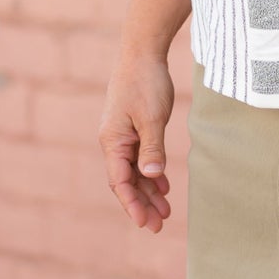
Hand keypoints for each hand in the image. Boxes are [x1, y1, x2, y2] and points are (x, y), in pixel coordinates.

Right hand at [99, 53, 175, 232]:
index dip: (132, 204)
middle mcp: (114, 142)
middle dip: (142, 204)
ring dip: (149, 190)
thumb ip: (152, 148)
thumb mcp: (151, 118)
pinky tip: (164, 185)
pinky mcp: (134, 128)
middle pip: (126, 181)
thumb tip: (151, 175)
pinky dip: (151, 172)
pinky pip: (140, 157)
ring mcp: (123, 136)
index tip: (146, 223)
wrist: (142, 53)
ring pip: (135, 171)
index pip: (120, 181)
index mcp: (112, 141)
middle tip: (159, 225)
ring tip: (166, 210)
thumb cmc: (145, 83)